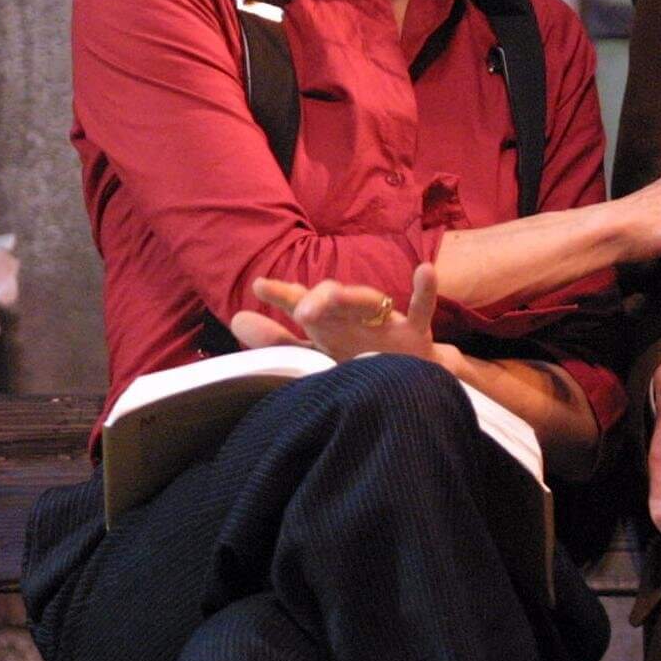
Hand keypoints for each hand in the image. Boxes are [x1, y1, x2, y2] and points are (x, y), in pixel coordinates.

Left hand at [236, 263, 440, 363]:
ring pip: (369, 303)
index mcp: (329, 325)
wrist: (411, 390)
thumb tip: (235, 319)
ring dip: (353, 298)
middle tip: (302, 313)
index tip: (261, 287)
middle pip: (334, 300)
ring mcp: (386, 324)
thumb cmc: (360, 363)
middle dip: (319, 301)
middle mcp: (354, 318)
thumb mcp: (317, 355)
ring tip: (337, 296)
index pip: (303, 304)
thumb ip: (277, 342)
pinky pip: (421, 310)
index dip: (283, 295)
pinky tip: (424, 271)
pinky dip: (424, 291)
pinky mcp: (417, 336)